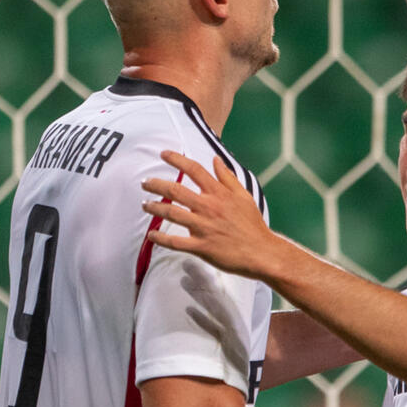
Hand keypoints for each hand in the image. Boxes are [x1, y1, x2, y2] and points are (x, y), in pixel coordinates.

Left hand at [142, 150, 281, 279]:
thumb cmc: (252, 224)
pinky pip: (176, 242)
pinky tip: (151, 235)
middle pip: (176, 190)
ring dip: (154, 207)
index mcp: (219, 193)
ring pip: (172, 213)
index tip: (163, 154)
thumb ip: (227, 177)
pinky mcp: (201, 246)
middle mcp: (208, 207)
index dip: (177, 159)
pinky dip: (161, 239)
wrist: (261, 252)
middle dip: (156, 184)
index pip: (194, 170)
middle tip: (145, 182)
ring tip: (145, 204)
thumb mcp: (244, 196)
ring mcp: (203, 227)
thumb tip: (216, 159)